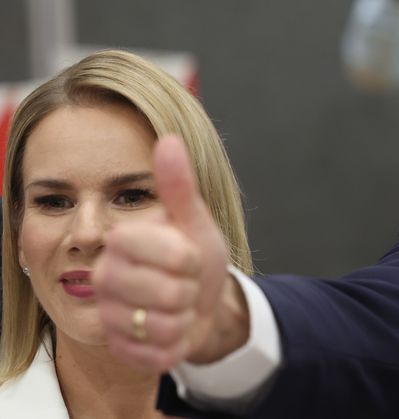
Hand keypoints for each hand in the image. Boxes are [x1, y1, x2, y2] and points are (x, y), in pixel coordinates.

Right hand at [93, 136, 245, 370]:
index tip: (188, 255)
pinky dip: (177, 342)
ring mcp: (109, 315)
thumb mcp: (194, 221)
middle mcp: (104, 277)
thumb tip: (169, 140)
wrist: (199, 301)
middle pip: (167, 294)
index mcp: (120, 241)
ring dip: (185, 317)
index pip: (170, 255)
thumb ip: (179, 185)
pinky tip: (172, 328)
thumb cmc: (194, 257)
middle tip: (185, 282)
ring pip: (164, 325)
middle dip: (190, 290)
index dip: (191, 259)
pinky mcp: (120, 348)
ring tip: (178, 304)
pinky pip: (160, 353)